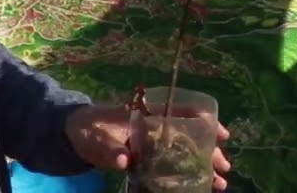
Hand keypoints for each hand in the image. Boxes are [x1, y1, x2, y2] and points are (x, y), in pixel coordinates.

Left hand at [65, 104, 232, 189]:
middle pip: (189, 135)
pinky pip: (171, 164)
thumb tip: (125, 160)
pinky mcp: (146, 158)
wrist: (71, 136)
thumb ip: (111, 148)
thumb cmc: (87, 129)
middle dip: (209, 151)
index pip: (183, 112)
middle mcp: (155, 126)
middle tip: (225, 167)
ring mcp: (152, 143)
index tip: (222, 135)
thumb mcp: (96, 137)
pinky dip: (185, 174)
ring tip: (219, 182)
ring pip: (184, 152)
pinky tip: (200, 184)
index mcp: (147, 113)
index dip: (205, 122)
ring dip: (202, 166)